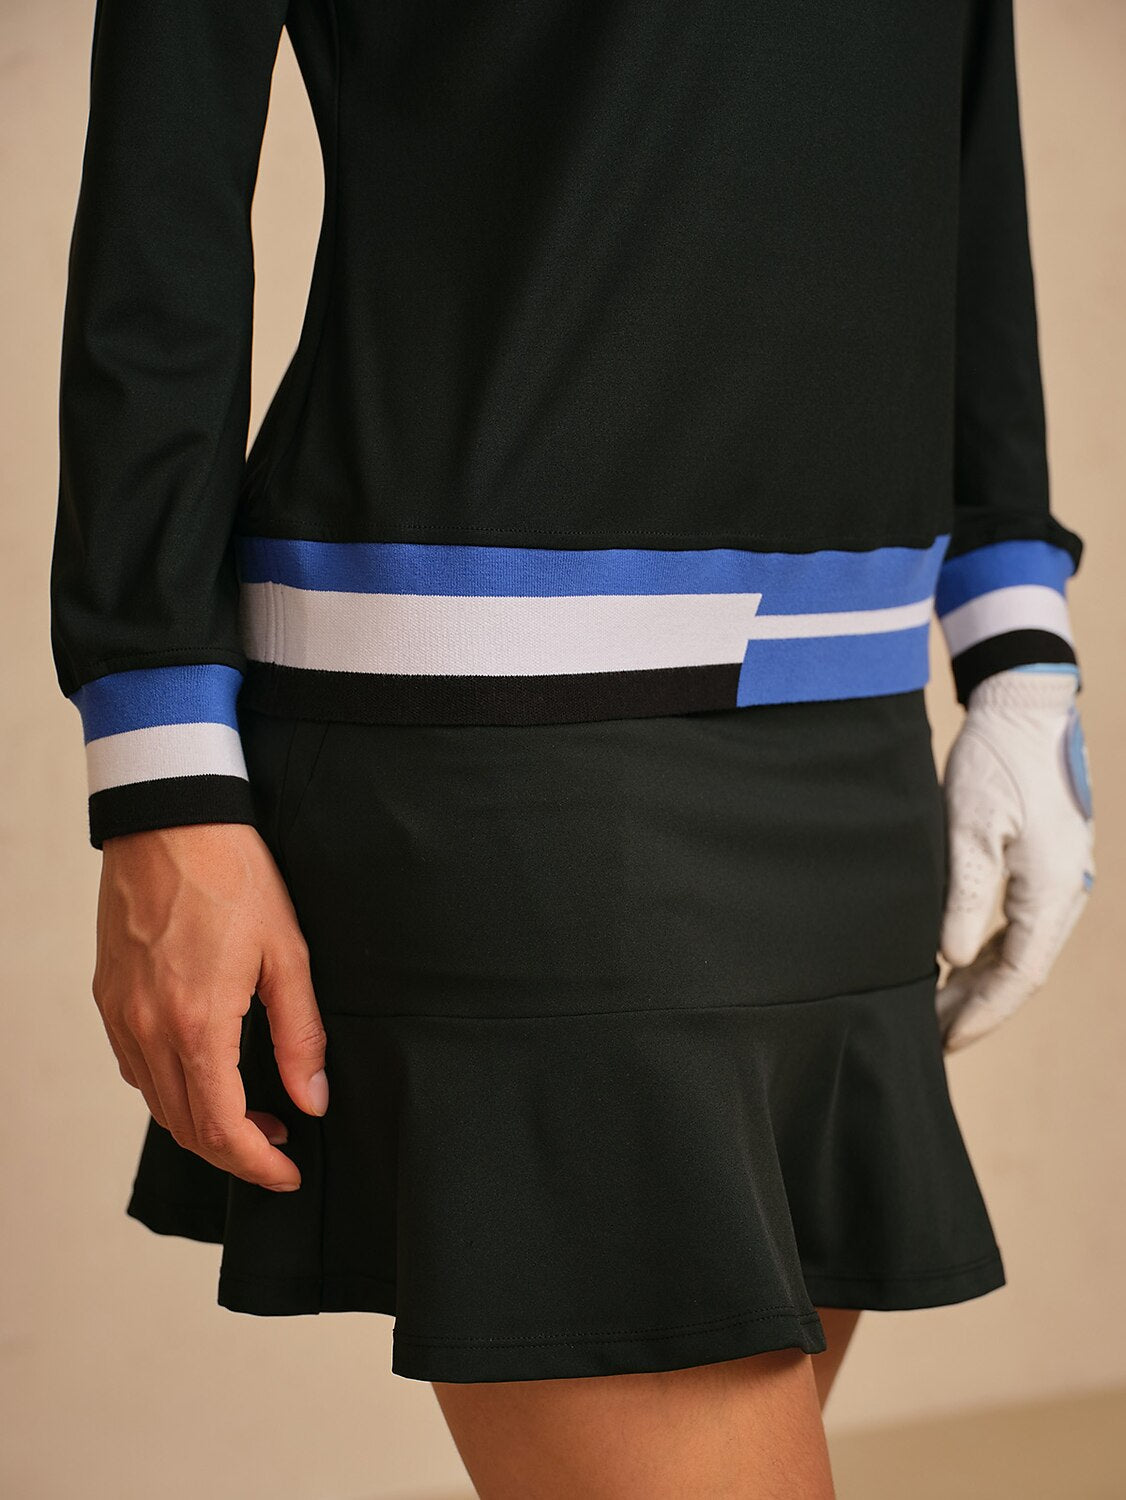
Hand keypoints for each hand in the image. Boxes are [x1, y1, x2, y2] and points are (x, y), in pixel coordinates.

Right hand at [93, 821, 328, 1189]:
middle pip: (185, 1127)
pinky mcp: (108, 997)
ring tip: (253, 1118)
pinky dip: (170, 1091)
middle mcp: (148, 1029)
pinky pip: (135, 1068)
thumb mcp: (288, 953)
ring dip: (202, 1125)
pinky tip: (206, 1075)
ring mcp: (120, 1014)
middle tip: (279, 1150)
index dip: (257, 1163)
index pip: (222, 1127)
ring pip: (156, 1103)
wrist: (171, 819)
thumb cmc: (235, 876)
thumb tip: (313, 1100)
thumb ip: (300, 1034)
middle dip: (235, 1153)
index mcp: (197, 1024)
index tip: (289, 1173)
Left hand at [936, 667, 1094, 1052]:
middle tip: (932, 1033)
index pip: (1019, 975)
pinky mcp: (1047, 866)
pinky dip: (989, 950)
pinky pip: (1021, 925)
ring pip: (1021, 950)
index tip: (948, 1040)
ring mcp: (1061, 880)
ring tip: (938, 1006)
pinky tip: (957, 963)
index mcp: (1050, 890)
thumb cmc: (996, 761)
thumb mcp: (969, 828)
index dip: (983, 1013)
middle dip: (979, 1006)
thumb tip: (950, 960)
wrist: (1025, 709)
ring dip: (982, 981)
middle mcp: (1065, 892)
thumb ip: (963, 897)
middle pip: (1022, 970)